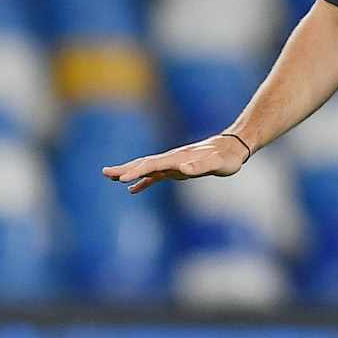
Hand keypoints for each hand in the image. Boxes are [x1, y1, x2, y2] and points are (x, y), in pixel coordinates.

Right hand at [101, 134, 248, 193]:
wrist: (232, 148)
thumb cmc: (226, 158)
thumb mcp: (217, 164)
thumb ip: (199, 165)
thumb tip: (182, 168)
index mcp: (177, 158)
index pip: (152, 165)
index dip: (136, 171)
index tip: (121, 178)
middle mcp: (172, 159)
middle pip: (143, 163)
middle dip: (124, 169)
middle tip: (105, 173)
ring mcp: (173, 164)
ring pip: (146, 168)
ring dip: (129, 172)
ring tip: (111, 178)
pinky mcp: (177, 169)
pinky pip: (155, 176)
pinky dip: (142, 182)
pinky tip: (133, 190)